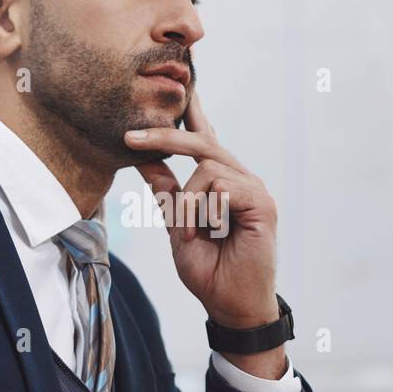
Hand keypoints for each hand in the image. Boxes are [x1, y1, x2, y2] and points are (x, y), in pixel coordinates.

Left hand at [126, 90, 286, 378]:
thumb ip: (166, 194)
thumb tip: (144, 161)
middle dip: (165, 136)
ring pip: (207, 165)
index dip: (192, 113)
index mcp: (221, 182)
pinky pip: (221, 185)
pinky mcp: (262, 203)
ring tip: (191, 232)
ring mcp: (254, 189)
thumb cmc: (209, 272)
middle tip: (130, 137)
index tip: (178, 85)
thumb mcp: (177, 228)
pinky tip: (210, 230)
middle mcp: (240, 179)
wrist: (232, 307)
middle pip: (202, 141)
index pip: (205, 139)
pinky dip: (204, 208)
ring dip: (187, 201)